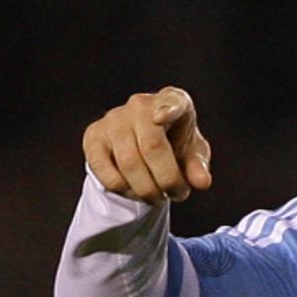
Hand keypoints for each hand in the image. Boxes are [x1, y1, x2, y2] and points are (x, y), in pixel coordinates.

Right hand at [82, 86, 212, 203]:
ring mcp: (114, 119)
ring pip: (129, 162)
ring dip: (147, 189)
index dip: (167, 109)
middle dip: (167, 179)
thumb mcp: (192, 154)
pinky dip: (124, 189)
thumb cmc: (175, 145)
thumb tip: (202, 182)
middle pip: (152, 146)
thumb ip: (198, 166)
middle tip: (177, 195)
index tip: (161, 117)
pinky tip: (135, 191)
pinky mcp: (94, 136)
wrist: (142, 145)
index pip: (172, 101)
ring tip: (158, 197)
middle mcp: (140, 105)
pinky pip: (106, 171)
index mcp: (172, 100)